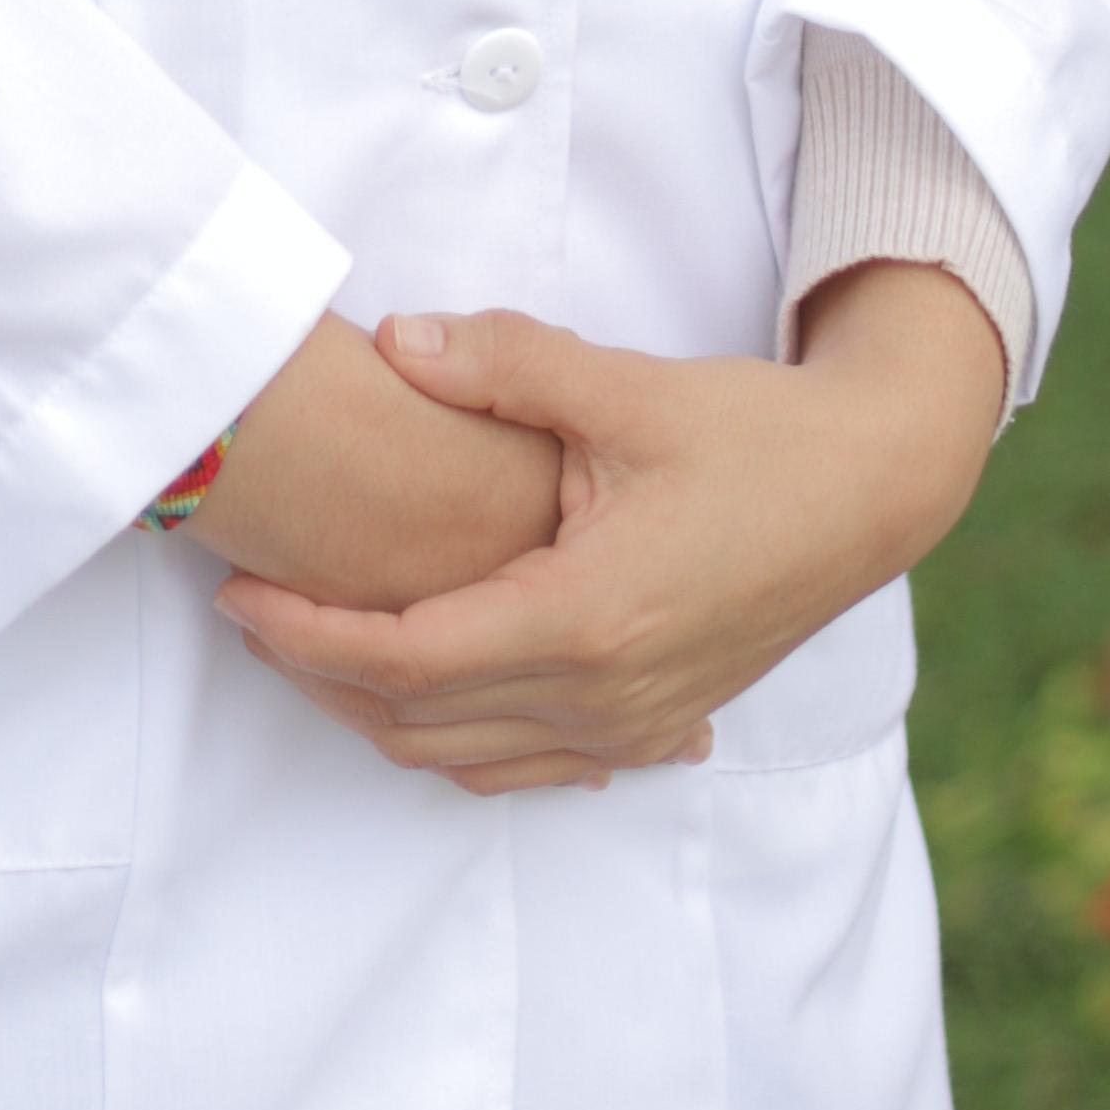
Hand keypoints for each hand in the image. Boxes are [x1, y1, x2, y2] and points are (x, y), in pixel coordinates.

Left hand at [210, 261, 1008, 793]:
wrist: (868, 487)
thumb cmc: (752, 434)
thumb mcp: (624, 385)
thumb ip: (501, 362)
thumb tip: (395, 342)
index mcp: (585, 619)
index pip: (406, 657)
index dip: (309, 634)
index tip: (241, 594)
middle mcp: (604, 696)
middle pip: (418, 720)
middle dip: (320, 674)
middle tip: (253, 608)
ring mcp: (632, 725)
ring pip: (465, 758)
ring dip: (378, 714)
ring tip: (314, 643)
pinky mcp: (655, 725)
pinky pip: (527, 767)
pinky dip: (457, 742)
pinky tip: (426, 697)